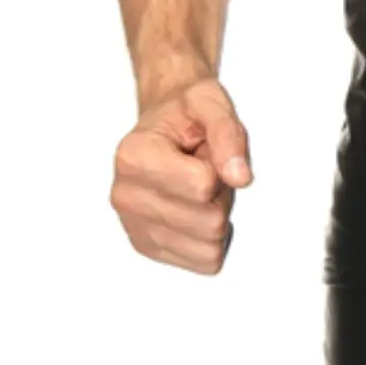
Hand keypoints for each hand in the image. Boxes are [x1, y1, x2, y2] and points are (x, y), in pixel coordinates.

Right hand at [109, 75, 252, 274]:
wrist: (163, 125)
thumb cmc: (185, 114)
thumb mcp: (211, 102)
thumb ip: (228, 135)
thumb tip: (240, 177)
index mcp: (134, 156)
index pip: (202, 185)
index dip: (219, 165)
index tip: (203, 149)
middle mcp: (125, 196)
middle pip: (208, 220)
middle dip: (221, 194)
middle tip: (206, 168)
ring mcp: (134, 227)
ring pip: (208, 246)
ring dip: (218, 216)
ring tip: (201, 188)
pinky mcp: (149, 248)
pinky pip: (203, 262)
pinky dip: (212, 238)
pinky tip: (197, 209)